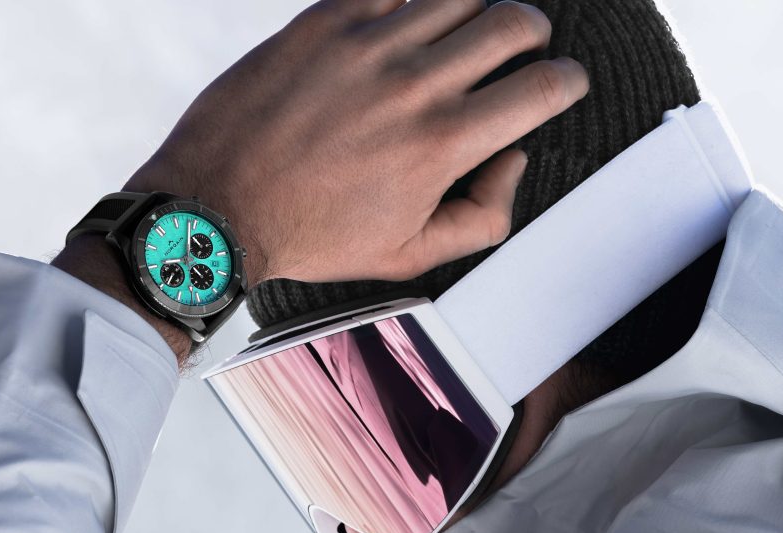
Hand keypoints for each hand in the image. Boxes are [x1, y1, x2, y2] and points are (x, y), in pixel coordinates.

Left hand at [124, 0, 588, 286]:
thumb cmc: (307, 234)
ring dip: (474, 8)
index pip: (545, 86)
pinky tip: (408, 20)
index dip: (566, 81)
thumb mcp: (406, 257)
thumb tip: (512, 160)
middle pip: (515, 20)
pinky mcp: (324, 20)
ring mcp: (368, 44)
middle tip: (519, 48)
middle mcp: (414, 85)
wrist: (216, 207)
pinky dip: (411, 0)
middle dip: (532, 33)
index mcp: (442, 145)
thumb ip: (480, 217)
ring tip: (461, 32)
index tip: (559, 83)